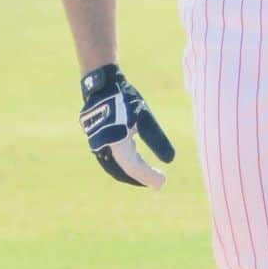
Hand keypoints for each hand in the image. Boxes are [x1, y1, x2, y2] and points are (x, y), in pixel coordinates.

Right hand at [79, 64, 175, 188]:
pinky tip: (131, 162)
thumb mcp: (144, 117)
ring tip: (145, 176)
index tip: (163, 182)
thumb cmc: (124, 99)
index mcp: (116, 143)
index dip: (149, 177)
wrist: (101, 85)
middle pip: (123, 172)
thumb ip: (156, 139)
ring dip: (129, 174)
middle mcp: (103, 148)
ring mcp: (97, 145)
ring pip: (114, 167)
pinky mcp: (96, 140)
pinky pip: (108, 160)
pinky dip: (121, 165)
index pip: (135, 168)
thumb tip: (171, 160)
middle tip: (156, 182)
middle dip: (139, 179)